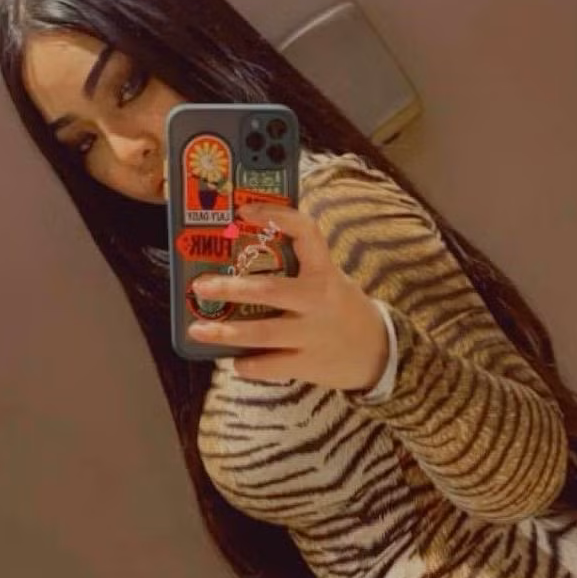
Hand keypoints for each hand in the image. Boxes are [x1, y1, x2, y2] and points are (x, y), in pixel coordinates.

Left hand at [188, 204, 388, 388]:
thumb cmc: (341, 309)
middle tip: (200, 287)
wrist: (379, 351)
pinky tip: (236, 361)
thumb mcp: (329, 280)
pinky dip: (248, 364)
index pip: (305, 232)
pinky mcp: (308, 363)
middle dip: (230, 288)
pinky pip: (270, 366)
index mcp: (324, 271)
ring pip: (262, 333)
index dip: (276, 217)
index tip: (244, 211)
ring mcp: (312, 334)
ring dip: (225, 333)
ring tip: (197, 330)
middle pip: (269, 290)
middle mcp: (318, 300)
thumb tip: (239, 260)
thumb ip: (296, 270)